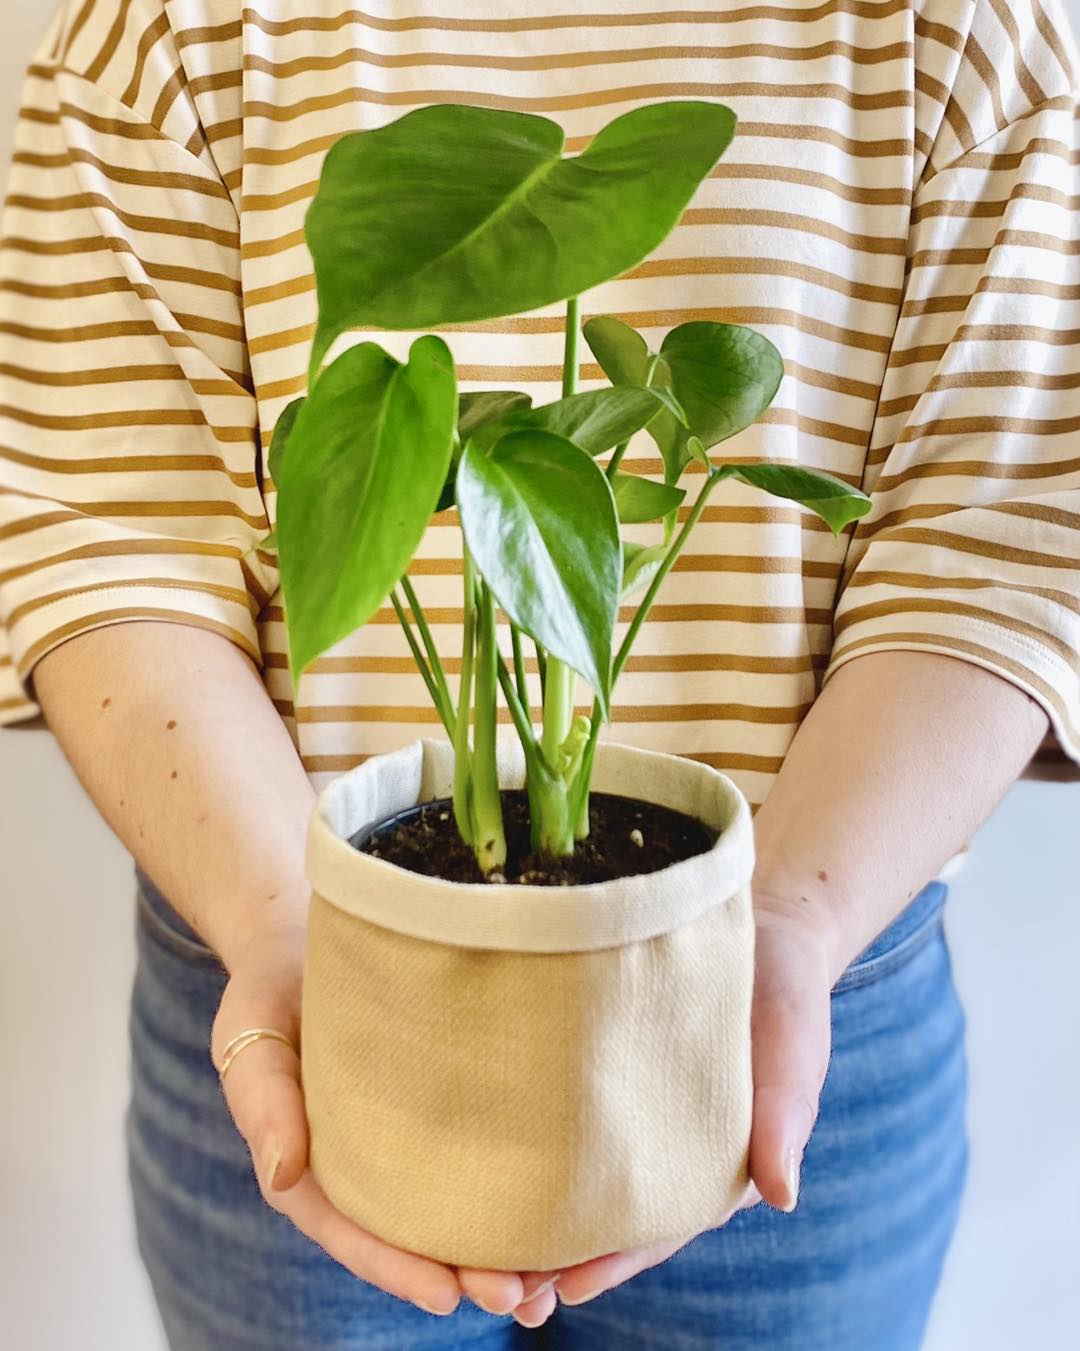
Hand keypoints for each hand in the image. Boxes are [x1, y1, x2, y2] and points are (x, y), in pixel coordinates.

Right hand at [210, 918, 531, 1317]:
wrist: (304, 940)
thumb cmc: (271, 991)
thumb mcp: (251, 1036)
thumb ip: (262, 1101)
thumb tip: (282, 1175)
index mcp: (308, 1168)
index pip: (353, 1233)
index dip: (398, 1268)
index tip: (448, 1295)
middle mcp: (358, 1169)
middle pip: (410, 1239)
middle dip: (463, 1275)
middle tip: (520, 1298)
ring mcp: (397, 1144)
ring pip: (447, 1210)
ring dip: (494, 1250)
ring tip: (548, 1282)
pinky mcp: (435, 1109)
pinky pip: (469, 1157)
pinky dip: (504, 1191)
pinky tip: (549, 1208)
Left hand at [508, 893, 834, 1325]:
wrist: (762, 926)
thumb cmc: (784, 997)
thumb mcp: (793, 1052)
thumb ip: (786, 1118)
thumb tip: (780, 1196)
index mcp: (708, 1166)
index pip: (655, 1228)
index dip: (612, 1260)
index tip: (565, 1288)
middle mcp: (660, 1150)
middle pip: (600, 1216)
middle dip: (551, 1255)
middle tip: (495, 1288)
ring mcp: (626, 1110)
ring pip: (569, 1173)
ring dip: (525, 1209)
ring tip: (467, 1244)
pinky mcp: (598, 1066)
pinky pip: (557, 1109)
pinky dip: (522, 1135)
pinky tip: (475, 1143)